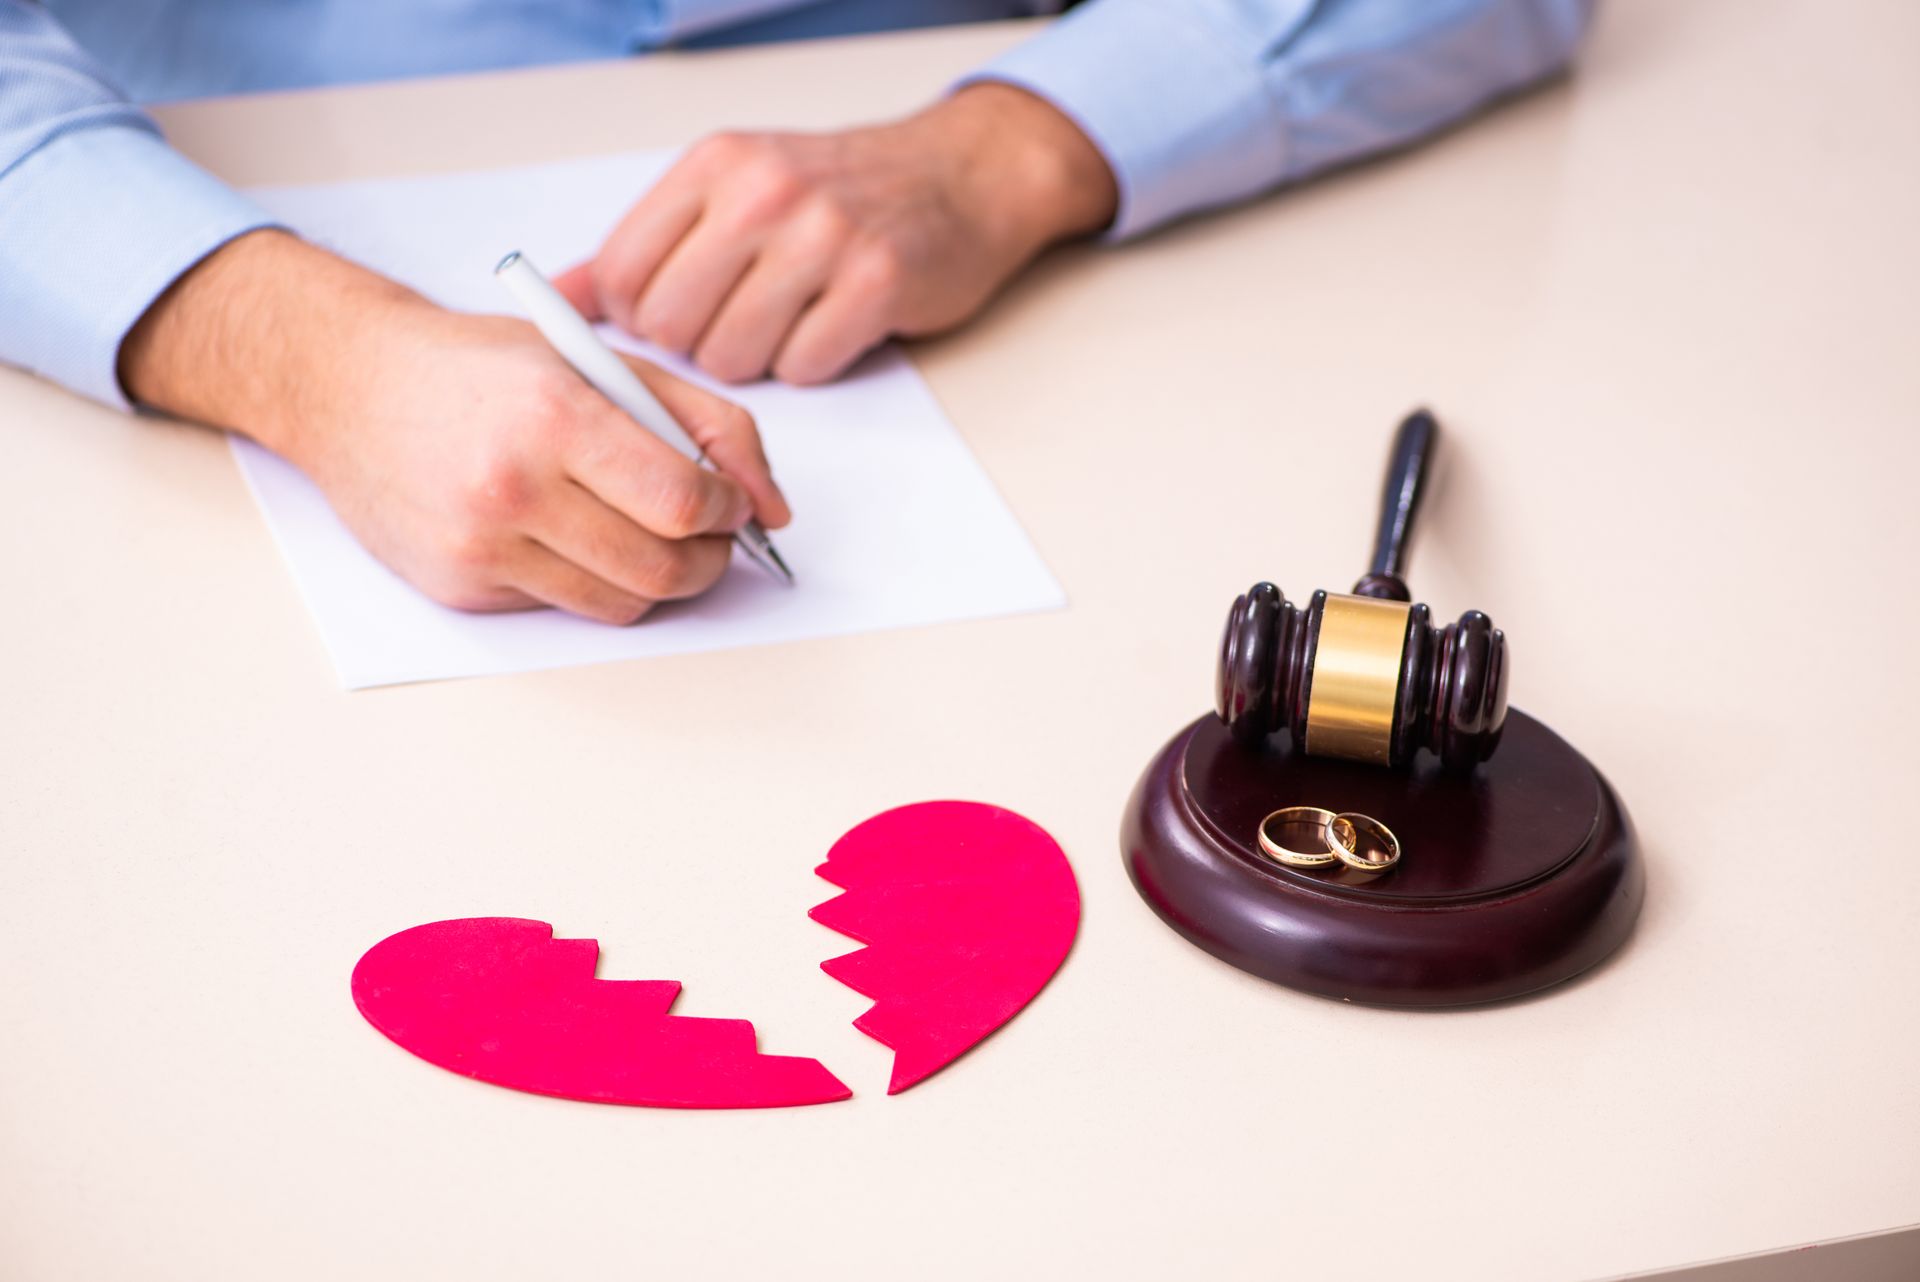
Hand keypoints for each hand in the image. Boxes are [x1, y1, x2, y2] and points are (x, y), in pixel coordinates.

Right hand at [119, 230, 788, 623]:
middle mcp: (512, 486)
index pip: (680, 500)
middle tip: (709, 536)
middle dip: (709, 561)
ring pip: (620, 603)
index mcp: (555, 415)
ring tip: (653, 539)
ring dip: (659, 582)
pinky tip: (574, 537)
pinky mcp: (459, 589)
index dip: (726, 512)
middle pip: (660, 568)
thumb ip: (704, 421)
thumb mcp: (599, 359)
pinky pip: (564, 608)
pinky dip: (592, 583)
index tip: (729, 503)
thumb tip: (771, 506)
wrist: (350, 387)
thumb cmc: (482, 368)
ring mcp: (480, 547)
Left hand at [555, 82, 1117, 385]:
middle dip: (698, 344)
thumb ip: (645, 243)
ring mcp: (823, 235)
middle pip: (671, 327)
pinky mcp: (877, 283)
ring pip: (732, 357)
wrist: (959, 177)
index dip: (641, 318)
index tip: (677, 313)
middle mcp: (762, 191)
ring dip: (757, 358)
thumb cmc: (840, 192)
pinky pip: (803, 367)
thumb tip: (558, 298)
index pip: (623, 276)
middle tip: (742, 318)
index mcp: (714, 165)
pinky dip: (814, 362)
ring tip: (789, 320)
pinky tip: (832, 325)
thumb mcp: (731, 189)